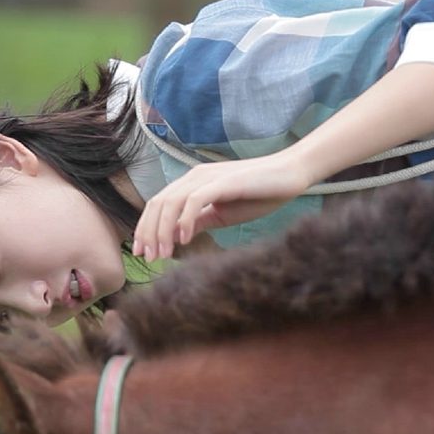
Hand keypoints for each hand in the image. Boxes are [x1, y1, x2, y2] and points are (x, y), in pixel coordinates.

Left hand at [132, 153, 311, 260]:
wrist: (289, 175)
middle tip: (148, 258)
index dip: (146, 229)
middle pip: (158, 204)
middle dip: (148, 233)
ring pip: (171, 203)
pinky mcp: (223, 182)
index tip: (144, 254)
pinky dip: (185, 220)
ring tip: (162, 254)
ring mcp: (207, 178)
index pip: (158, 205)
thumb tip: (176, 236)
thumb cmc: (259, 194)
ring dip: (163, 230)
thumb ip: (198, 222)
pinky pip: (195, 200)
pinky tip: (184, 240)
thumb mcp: (222, 214)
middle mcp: (194, 177)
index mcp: (192, 184)